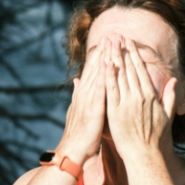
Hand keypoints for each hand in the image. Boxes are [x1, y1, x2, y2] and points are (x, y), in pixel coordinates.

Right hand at [55, 37, 110, 163]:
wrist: (72, 150)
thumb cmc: (80, 133)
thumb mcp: (78, 110)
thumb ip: (79, 94)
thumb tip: (77, 80)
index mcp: (84, 94)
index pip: (93, 70)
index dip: (100, 55)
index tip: (107, 41)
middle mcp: (85, 94)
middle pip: (96, 68)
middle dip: (103, 51)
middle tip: (112, 34)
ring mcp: (88, 100)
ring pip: (98, 75)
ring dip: (104, 58)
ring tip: (111, 43)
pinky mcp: (93, 109)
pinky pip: (100, 91)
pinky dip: (104, 77)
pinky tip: (109, 66)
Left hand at [105, 36, 177, 161]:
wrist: (145, 156)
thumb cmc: (156, 139)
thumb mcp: (167, 116)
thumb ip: (169, 97)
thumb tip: (174, 80)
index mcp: (150, 96)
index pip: (141, 70)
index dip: (133, 54)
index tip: (128, 42)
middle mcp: (139, 97)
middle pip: (129, 68)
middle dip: (122, 50)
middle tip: (117, 35)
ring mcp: (127, 104)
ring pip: (119, 75)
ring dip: (114, 57)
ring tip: (108, 43)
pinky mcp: (116, 112)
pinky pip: (111, 90)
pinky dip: (108, 76)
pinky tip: (104, 63)